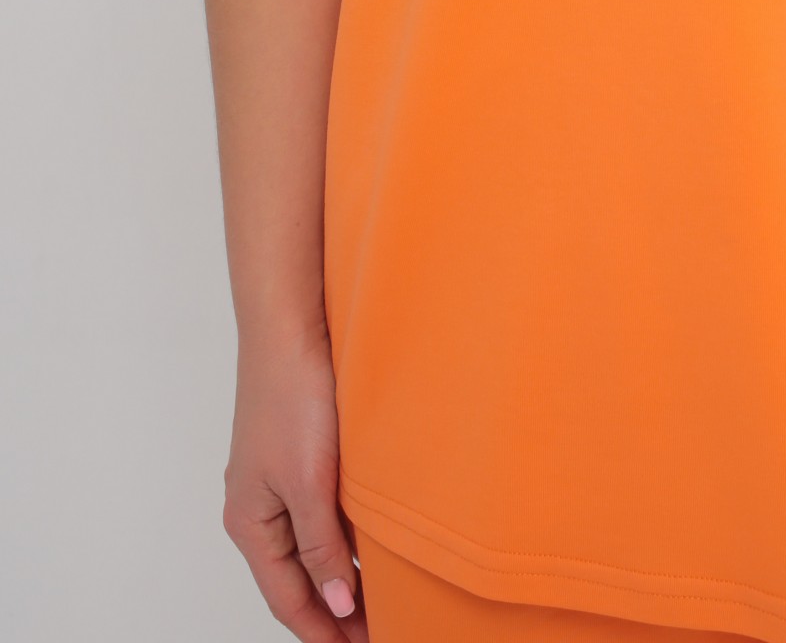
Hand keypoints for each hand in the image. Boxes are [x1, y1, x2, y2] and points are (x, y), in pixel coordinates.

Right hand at [222, 322, 367, 639]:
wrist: (290, 326)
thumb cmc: (291, 397)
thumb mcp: (309, 482)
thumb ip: (321, 547)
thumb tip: (336, 604)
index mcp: (251, 523)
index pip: (287, 600)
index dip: (324, 630)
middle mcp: (258, 508)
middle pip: (296, 579)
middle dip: (333, 610)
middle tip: (379, 630)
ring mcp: (276, 481)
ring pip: (309, 546)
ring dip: (341, 575)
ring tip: (381, 598)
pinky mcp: (297, 454)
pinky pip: (318, 513)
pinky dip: (343, 537)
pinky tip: (371, 542)